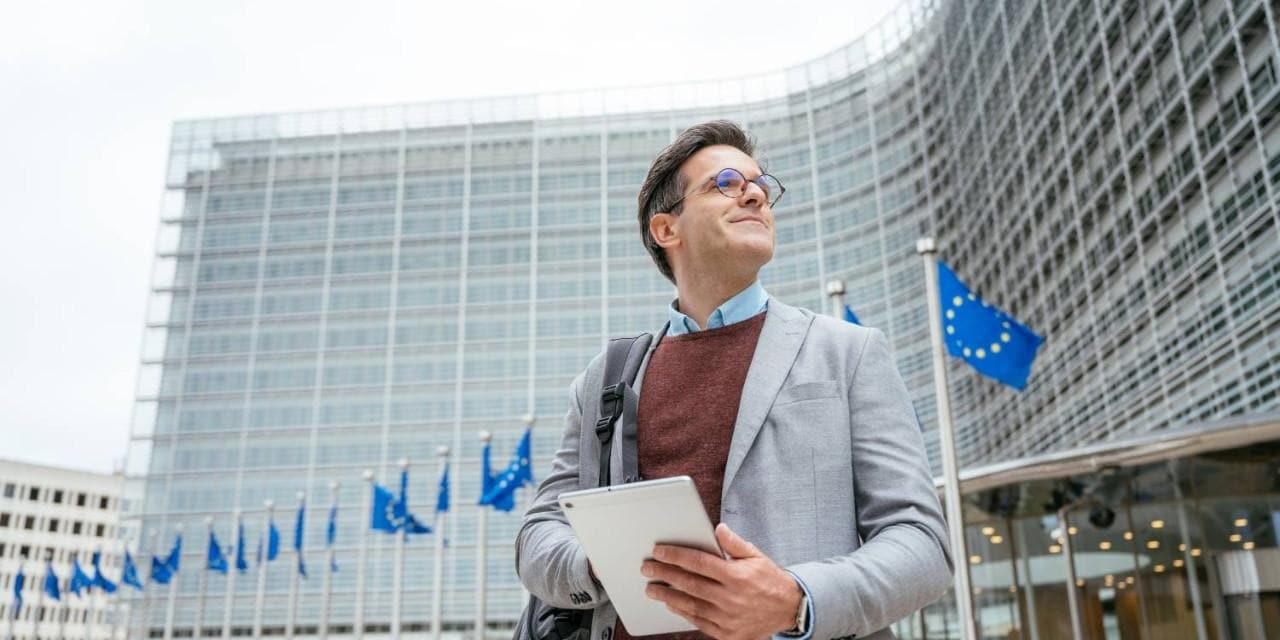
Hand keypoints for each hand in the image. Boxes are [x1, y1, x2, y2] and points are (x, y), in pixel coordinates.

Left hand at [643, 523, 802, 639]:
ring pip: (691, 605)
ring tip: (653, 588)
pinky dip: (684, 613)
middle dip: (665, 574)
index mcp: (736, 575)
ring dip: (668, 596)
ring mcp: (728, 618)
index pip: (698, 562)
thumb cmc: (770, 580)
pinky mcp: (728, 634)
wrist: (789, 610)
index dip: (676, 555)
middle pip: (689, 584)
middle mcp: (730, 598)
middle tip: (648, 568)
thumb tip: (718, 528)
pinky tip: (672, 605)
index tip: (659, 551)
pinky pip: (700, 623)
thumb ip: (734, 543)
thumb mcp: (756, 555)